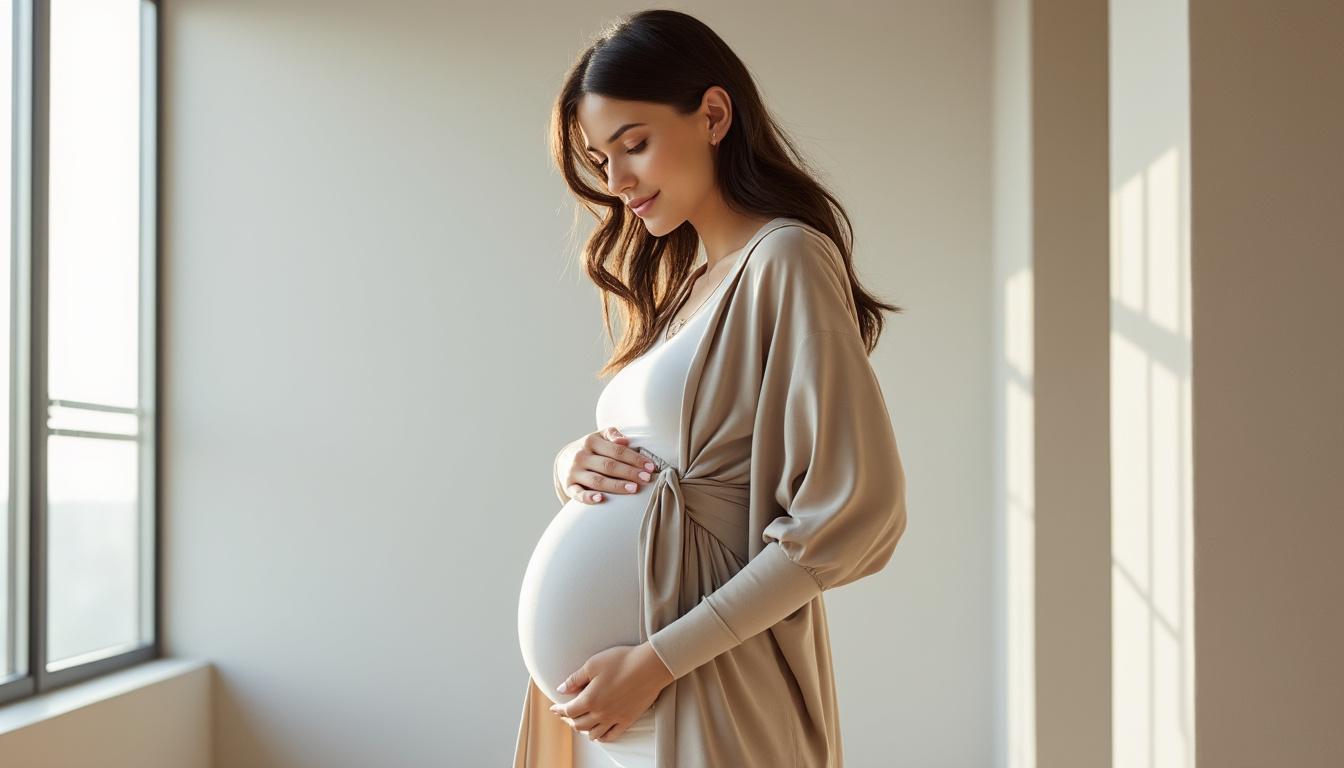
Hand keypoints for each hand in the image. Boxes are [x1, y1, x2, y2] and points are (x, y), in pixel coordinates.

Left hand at [548, 641, 674, 741]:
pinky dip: (602, 737)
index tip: (554, 708)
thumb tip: (561, 689)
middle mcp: (600, 713)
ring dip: (584, 730)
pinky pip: (611, 735)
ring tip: (581, 724)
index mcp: (590, 699)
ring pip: (593, 733)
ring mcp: (614, 718)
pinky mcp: (628, 720)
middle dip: (569, 720)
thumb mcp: (593, 664)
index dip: (559, 710)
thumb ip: (575, 678)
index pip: (568, 711)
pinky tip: (598, 734)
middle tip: (565, 715)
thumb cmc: (622, 661)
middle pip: (578, 724)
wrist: (650, 666)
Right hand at [557, 427, 658, 503]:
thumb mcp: (599, 437)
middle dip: (629, 472)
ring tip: (633, 489)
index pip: (617, 450)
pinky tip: (601, 499)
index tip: (650, 467)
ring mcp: (574, 472)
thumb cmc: (591, 449)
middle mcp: (581, 457)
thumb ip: (612, 435)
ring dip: (616, 486)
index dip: (634, 458)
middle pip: (608, 466)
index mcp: (590, 441)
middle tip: (646, 479)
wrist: (564, 460)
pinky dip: (588, 498)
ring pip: (597, 481)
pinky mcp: (569, 487)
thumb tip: (624, 440)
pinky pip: (578, 494)